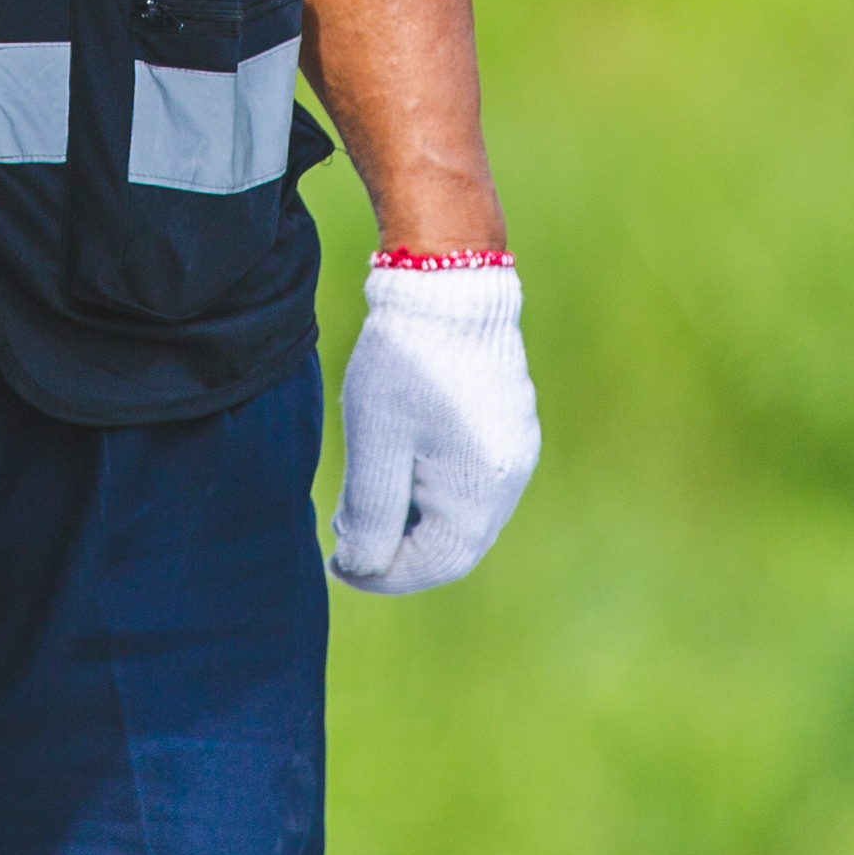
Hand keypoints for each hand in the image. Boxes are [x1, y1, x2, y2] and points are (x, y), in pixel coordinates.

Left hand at [330, 260, 535, 593]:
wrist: (446, 280)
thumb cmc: (406, 364)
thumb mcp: (375, 444)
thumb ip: (371, 515)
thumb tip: (364, 566)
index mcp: (483, 490)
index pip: (434, 565)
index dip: (381, 575)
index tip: (337, 564)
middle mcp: (511, 477)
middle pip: (453, 544)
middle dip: (397, 549)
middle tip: (347, 537)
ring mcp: (516, 448)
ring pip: (462, 513)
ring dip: (413, 518)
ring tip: (365, 497)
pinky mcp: (510, 423)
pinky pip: (472, 478)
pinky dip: (432, 488)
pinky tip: (398, 462)